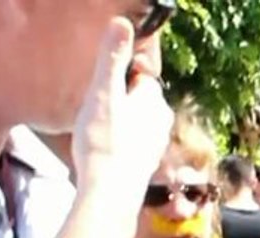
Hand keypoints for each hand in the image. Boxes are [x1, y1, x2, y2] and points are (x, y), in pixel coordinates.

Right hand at [71, 18, 172, 201]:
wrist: (110, 194)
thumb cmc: (105, 142)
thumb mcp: (104, 94)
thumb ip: (112, 58)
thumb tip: (122, 22)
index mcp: (155, 101)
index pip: (140, 75)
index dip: (120, 78)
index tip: (103, 90)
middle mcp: (162, 122)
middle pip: (138, 99)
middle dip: (119, 101)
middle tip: (97, 113)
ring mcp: (156, 144)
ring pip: (135, 122)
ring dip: (118, 122)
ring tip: (98, 132)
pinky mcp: (146, 164)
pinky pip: (131, 143)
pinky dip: (119, 142)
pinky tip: (105, 151)